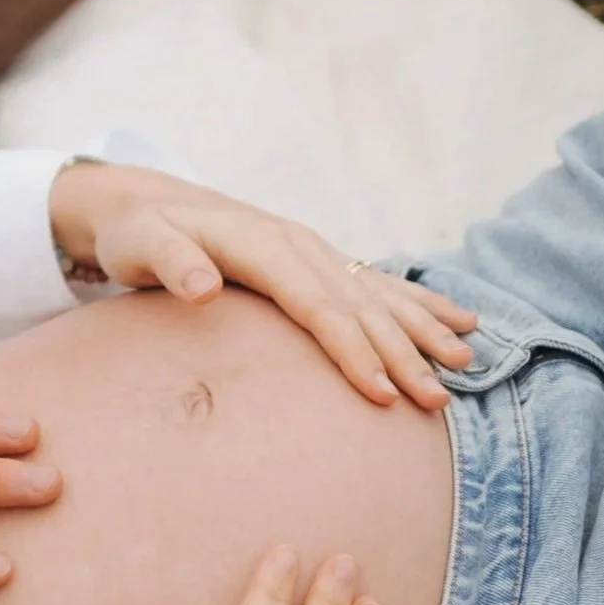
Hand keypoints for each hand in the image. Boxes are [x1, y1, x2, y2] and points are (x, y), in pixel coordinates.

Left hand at [48, 160, 476, 407]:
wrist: (144, 203)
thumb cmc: (138, 234)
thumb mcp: (140, 245)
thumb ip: (171, 265)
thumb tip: (201, 288)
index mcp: (264, 246)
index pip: (318, 305)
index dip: (351, 349)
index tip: (380, 391)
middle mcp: (300, 244)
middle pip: (360, 306)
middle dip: (402, 353)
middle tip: (436, 401)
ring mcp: (314, 251)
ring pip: (379, 294)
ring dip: (423, 331)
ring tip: (465, 365)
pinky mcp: (318, 262)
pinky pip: (378, 285)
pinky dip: (419, 305)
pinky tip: (461, 323)